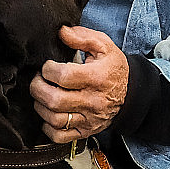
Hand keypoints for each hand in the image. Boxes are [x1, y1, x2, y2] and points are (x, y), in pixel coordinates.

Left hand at [29, 25, 127, 142]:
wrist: (132, 93)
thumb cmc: (114, 67)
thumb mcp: (103, 45)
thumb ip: (82, 36)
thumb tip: (61, 31)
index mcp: (97, 78)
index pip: (64, 77)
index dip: (48, 70)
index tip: (47, 66)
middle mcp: (93, 101)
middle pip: (55, 100)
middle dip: (38, 88)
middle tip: (37, 80)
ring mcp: (89, 119)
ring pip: (55, 119)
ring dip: (40, 106)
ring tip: (41, 94)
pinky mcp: (86, 131)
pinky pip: (60, 136)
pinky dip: (48, 127)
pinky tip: (48, 114)